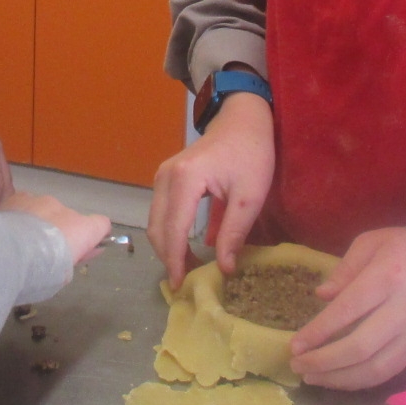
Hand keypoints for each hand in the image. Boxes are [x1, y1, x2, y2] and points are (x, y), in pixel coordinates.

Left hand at [3, 190, 112, 264]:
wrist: (7, 255)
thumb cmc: (41, 272)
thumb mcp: (64, 275)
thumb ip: (77, 258)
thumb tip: (87, 251)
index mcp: (82, 229)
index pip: (102, 224)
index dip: (95, 234)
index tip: (86, 246)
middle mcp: (65, 210)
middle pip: (69, 219)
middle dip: (60, 231)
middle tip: (44, 251)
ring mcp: (42, 200)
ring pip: (46, 211)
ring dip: (40, 222)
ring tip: (21, 241)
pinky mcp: (20, 196)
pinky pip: (26, 204)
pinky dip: (21, 214)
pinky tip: (9, 229)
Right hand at [145, 92, 274, 288]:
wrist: (242, 119)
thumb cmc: (251, 153)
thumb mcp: (250, 196)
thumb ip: (234, 233)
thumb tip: (224, 268)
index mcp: (186, 180)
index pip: (174, 230)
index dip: (176, 260)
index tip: (182, 285)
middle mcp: (166, 177)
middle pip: (157, 228)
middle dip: (169, 258)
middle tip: (187, 281)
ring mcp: (162, 175)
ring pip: (155, 221)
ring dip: (167, 247)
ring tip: (188, 268)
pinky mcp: (165, 177)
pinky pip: (160, 212)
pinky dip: (168, 233)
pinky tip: (184, 248)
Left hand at [288, 227, 405, 389]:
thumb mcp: (373, 243)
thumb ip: (345, 269)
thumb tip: (321, 296)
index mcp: (387, 278)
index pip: (348, 311)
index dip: (318, 332)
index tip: (295, 345)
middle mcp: (401, 311)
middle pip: (359, 347)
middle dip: (324, 361)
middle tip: (298, 365)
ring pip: (374, 369)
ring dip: (339, 379)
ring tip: (312, 378)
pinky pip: (388, 373)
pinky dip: (361, 381)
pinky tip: (339, 379)